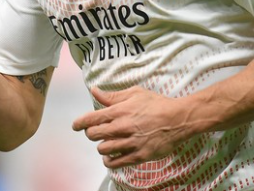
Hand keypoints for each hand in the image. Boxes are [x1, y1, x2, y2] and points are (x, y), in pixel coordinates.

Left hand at [72, 86, 192, 168]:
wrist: (178, 120)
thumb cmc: (157, 104)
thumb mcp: (135, 93)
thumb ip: (112, 96)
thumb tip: (94, 91)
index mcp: (120, 111)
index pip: (91, 119)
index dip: (79, 123)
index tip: (75, 125)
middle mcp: (122, 128)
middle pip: (93, 135)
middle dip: (90, 133)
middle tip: (95, 132)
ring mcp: (130, 143)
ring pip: (103, 149)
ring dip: (101, 146)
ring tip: (106, 143)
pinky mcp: (138, 156)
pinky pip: (116, 162)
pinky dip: (110, 160)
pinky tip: (111, 156)